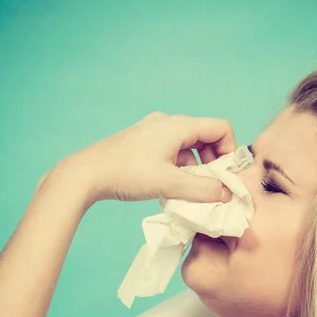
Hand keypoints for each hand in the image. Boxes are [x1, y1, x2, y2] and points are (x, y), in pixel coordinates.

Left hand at [40, 111, 236, 206]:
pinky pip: (172, 152)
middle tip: (211, 187)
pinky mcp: (143, 143)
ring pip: (188, 147)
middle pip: (205, 137)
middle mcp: (168, 123)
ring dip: (196, 167)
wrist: (87, 174)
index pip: (220, 128)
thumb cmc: (128, 174)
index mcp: (178, 126)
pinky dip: (180, 168)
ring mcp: (153, 132)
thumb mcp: (170, 184)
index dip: (229, 151)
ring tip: (191, 191)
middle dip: (213, 162)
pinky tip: (172, 187)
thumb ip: (203, 190)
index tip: (225, 176)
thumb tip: (227, 193)